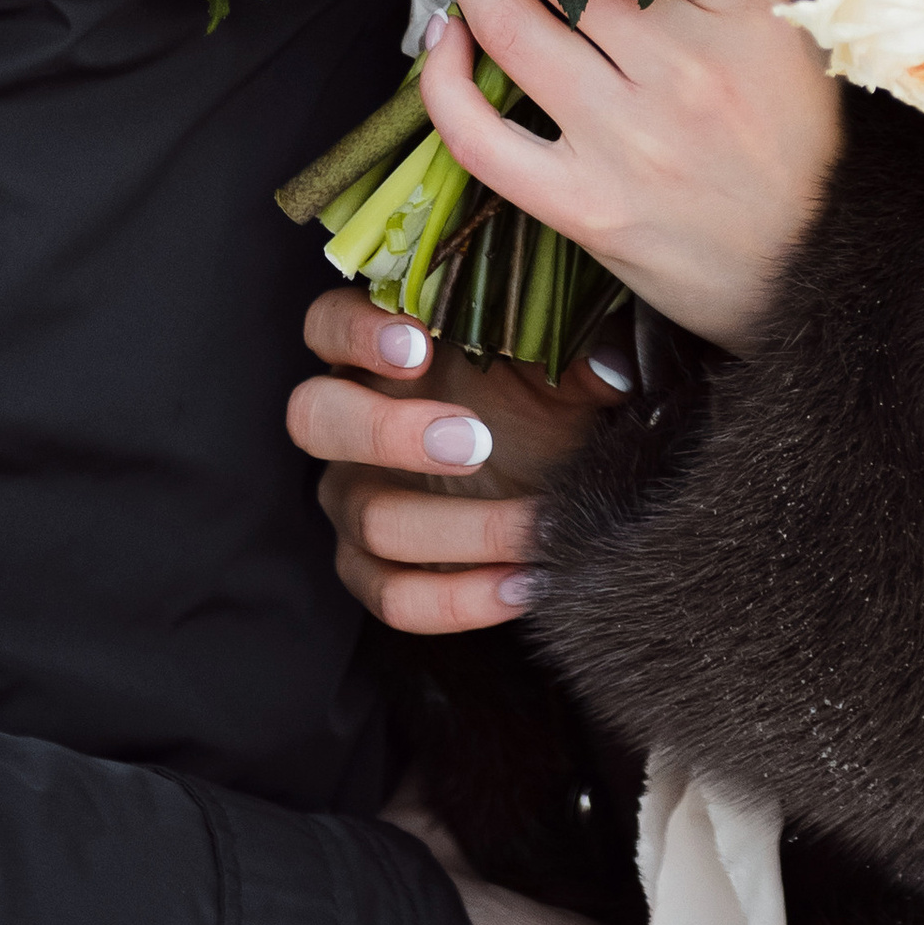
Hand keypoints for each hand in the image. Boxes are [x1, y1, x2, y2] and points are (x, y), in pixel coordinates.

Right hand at [289, 288, 630, 634]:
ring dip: (460, 528)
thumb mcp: (556, 376)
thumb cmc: (536, 408)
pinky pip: (394, 598)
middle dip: (388, 430)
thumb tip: (608, 368)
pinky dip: (460, 599)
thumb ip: (572, 358)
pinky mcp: (374, 570)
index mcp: (379, 356)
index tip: (420, 347)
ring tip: (537, 526)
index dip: (359, 333)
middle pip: (315, 419)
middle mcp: (349, 423)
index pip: (328, 325)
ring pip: (368, 519)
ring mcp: (353, 499)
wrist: (549, 484)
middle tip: (473, 440)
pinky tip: (523, 584)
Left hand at [421, 0, 840, 351]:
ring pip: (514, 23)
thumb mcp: (793, 38)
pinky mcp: (586, 208)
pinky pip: (483, 136)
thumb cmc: (806, 150)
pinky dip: (441, 78)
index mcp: (746, 17)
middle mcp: (685, 71)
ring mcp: (629, 142)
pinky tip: (438, 35)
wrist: (827, 277)